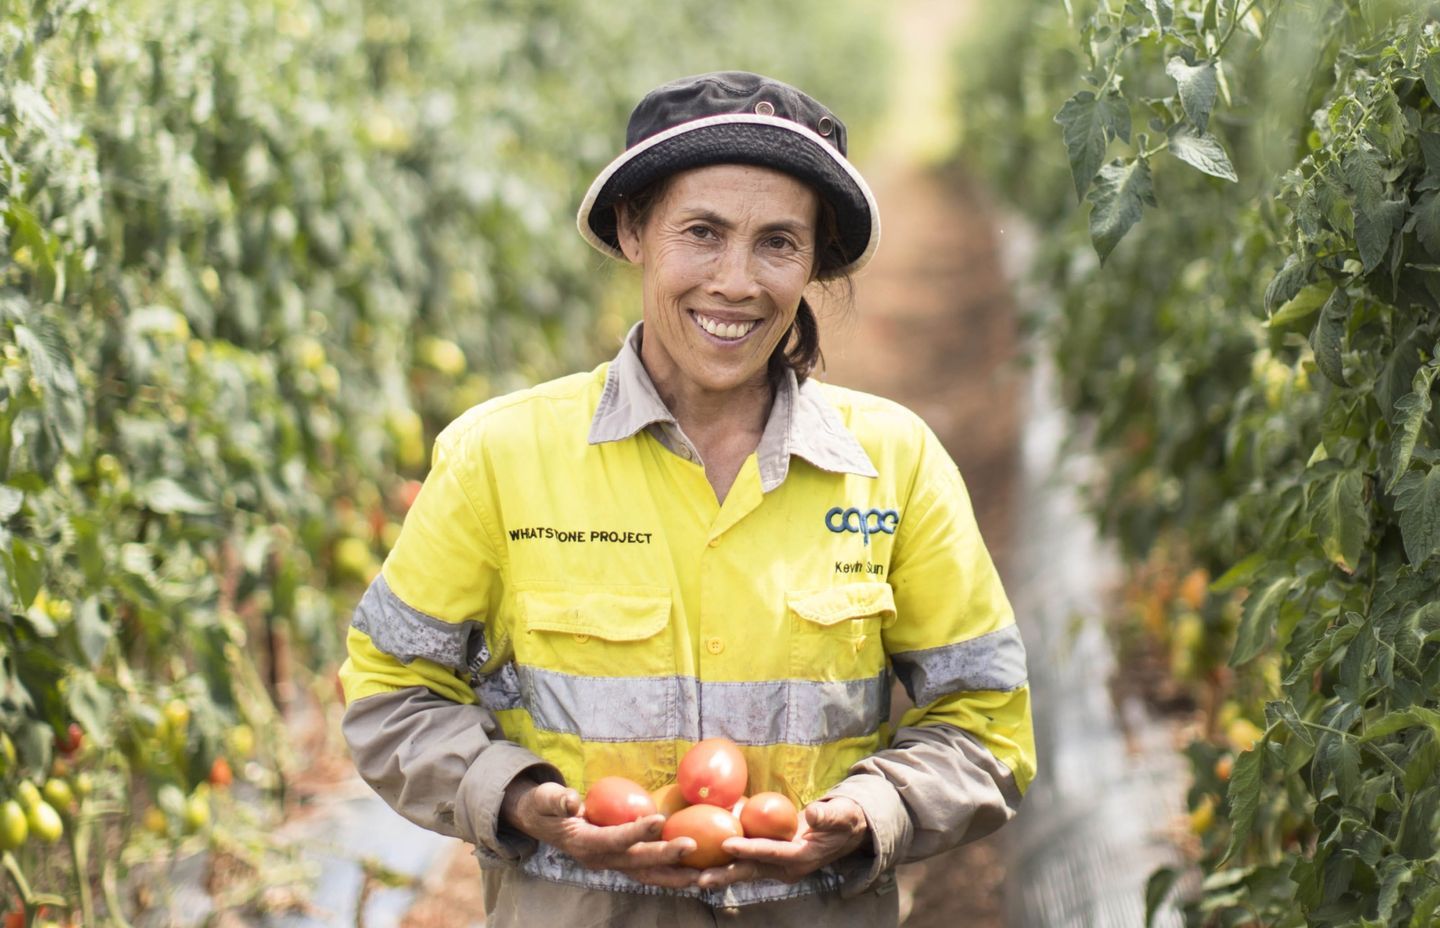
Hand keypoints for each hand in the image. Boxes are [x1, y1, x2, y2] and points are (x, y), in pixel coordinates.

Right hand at [499, 778, 698, 888]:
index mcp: (584, 844)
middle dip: (665, 857)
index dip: (635, 831)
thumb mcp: (545, 799)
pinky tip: (693, 872)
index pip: (614, 839)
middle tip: (692, 847)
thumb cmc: (545, 806)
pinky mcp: (621, 861)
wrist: (541, 824)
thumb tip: (570, 800)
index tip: (658, 819)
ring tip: (702, 875)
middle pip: (637, 863)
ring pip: (647, 875)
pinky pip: (648, 871)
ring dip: (674, 876)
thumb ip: (556, 800)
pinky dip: (670, 874)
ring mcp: (612, 864)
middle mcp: (601, 860)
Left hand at [695, 797, 869, 890]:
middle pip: (751, 870)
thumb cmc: (845, 820)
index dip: (750, 848)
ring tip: (691, 877)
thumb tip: (815, 813)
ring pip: (744, 870)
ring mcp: (776, 865)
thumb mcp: (843, 815)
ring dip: (719, 872)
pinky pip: (745, 861)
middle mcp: (786, 867)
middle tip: (698, 878)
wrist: (846, 832)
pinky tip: (702, 859)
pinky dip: (725, 862)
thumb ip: (829, 815)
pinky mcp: (770, 859)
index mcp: (802, 857)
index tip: (727, 844)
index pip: (772, 853)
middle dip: (725, 874)